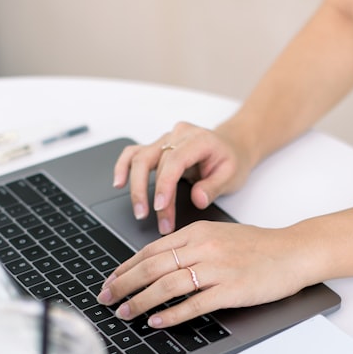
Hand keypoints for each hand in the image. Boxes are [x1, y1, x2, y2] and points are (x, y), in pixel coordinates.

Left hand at [96, 221, 309, 327]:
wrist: (293, 252)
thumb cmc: (259, 247)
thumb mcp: (219, 236)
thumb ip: (190, 246)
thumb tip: (160, 263)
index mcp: (198, 232)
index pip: (151, 250)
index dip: (126, 267)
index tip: (110, 280)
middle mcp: (204, 248)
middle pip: (152, 267)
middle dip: (123, 284)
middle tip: (106, 298)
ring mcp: (217, 269)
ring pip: (167, 285)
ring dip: (141, 301)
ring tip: (125, 313)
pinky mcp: (231, 290)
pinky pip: (194, 303)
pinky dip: (171, 313)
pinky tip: (156, 321)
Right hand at [112, 122, 253, 234]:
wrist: (233, 146)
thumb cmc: (232, 160)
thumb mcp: (232, 176)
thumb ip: (214, 187)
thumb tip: (197, 199)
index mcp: (198, 140)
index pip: (174, 161)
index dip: (164, 185)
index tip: (160, 208)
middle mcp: (179, 135)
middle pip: (152, 160)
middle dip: (148, 193)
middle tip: (150, 218)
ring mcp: (166, 139)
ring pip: (139, 157)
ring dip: (134, 185)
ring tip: (138, 210)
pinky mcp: (158, 147)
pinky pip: (134, 153)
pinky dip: (123, 167)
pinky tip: (119, 183)